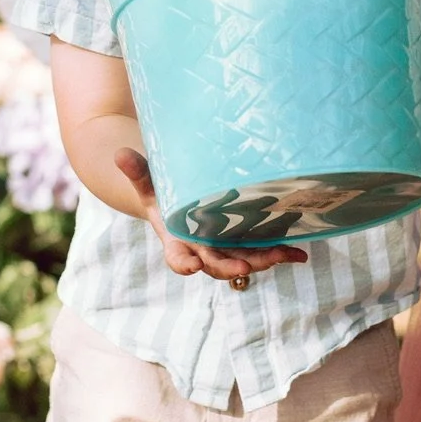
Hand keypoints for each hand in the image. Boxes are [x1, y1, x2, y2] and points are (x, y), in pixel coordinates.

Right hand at [113, 149, 306, 281]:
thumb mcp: (149, 184)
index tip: (191, 267)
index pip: (177, 258)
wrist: (183, 203)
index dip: (183, 264)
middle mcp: (202, 251)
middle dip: (231, 267)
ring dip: (263, 260)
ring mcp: (226, 249)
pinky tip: (300, 252)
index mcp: (176, 241)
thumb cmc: (163, 194)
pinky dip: (281, 252)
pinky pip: (263, 251)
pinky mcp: (245, 243)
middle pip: (216, 265)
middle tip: (246, 267)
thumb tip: (120, 154)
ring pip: (245, 261)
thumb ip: (138, 172)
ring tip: (282, 255)